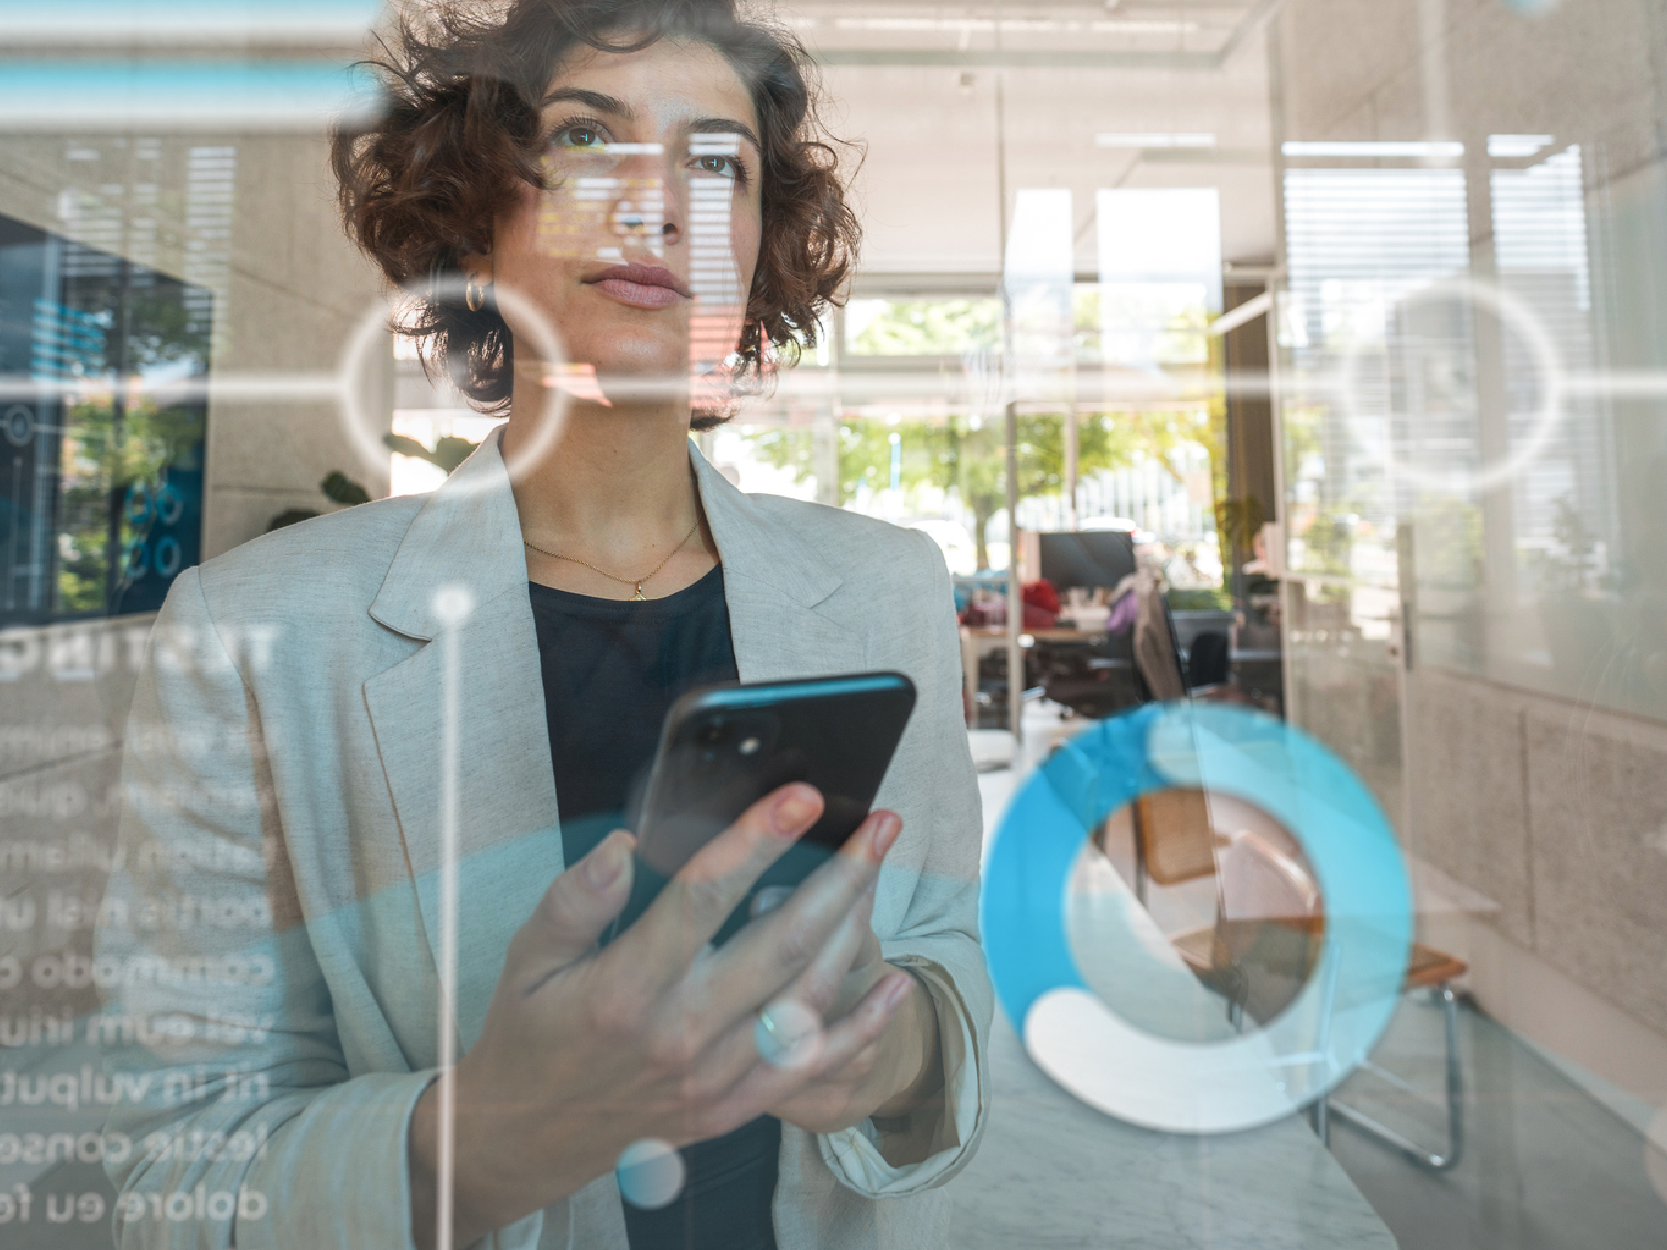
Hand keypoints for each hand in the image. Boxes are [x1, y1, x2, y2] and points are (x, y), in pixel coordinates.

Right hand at [408, 784, 914, 1249]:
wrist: (527, 1136)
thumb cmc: (531, 1031)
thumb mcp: (528, 957)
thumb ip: (575, 899)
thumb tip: (624, 845)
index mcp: (626, 987)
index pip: (704, 898)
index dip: (759, 841)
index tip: (802, 796)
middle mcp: (680, 1033)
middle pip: (783, 941)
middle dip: (843, 875)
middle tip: (882, 824)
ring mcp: (715, 1076)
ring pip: (809, 996)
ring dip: (857, 929)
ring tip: (880, 872)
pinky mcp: (734, 1106)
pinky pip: (814, 1066)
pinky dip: (863, 1026)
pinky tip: (898, 984)